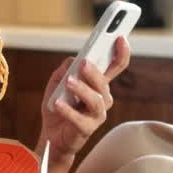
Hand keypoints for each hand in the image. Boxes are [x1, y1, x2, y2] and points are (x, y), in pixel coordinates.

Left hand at [38, 36, 131, 159]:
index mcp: (98, 84)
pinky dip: (68, 110)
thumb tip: (73, 61)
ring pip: (95, 100)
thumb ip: (65, 69)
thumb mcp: (57, 83)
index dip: (121, 52)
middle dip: (95, 72)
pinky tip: (57, 103)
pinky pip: (80, 119)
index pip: (116, 66)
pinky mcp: (87, 129)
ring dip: (81, 89)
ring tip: (68, 82)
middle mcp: (103, 98)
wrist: (51, 136)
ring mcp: (97, 114)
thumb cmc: (58, 106)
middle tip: (83, 63)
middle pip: (104, 82)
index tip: (120, 37)